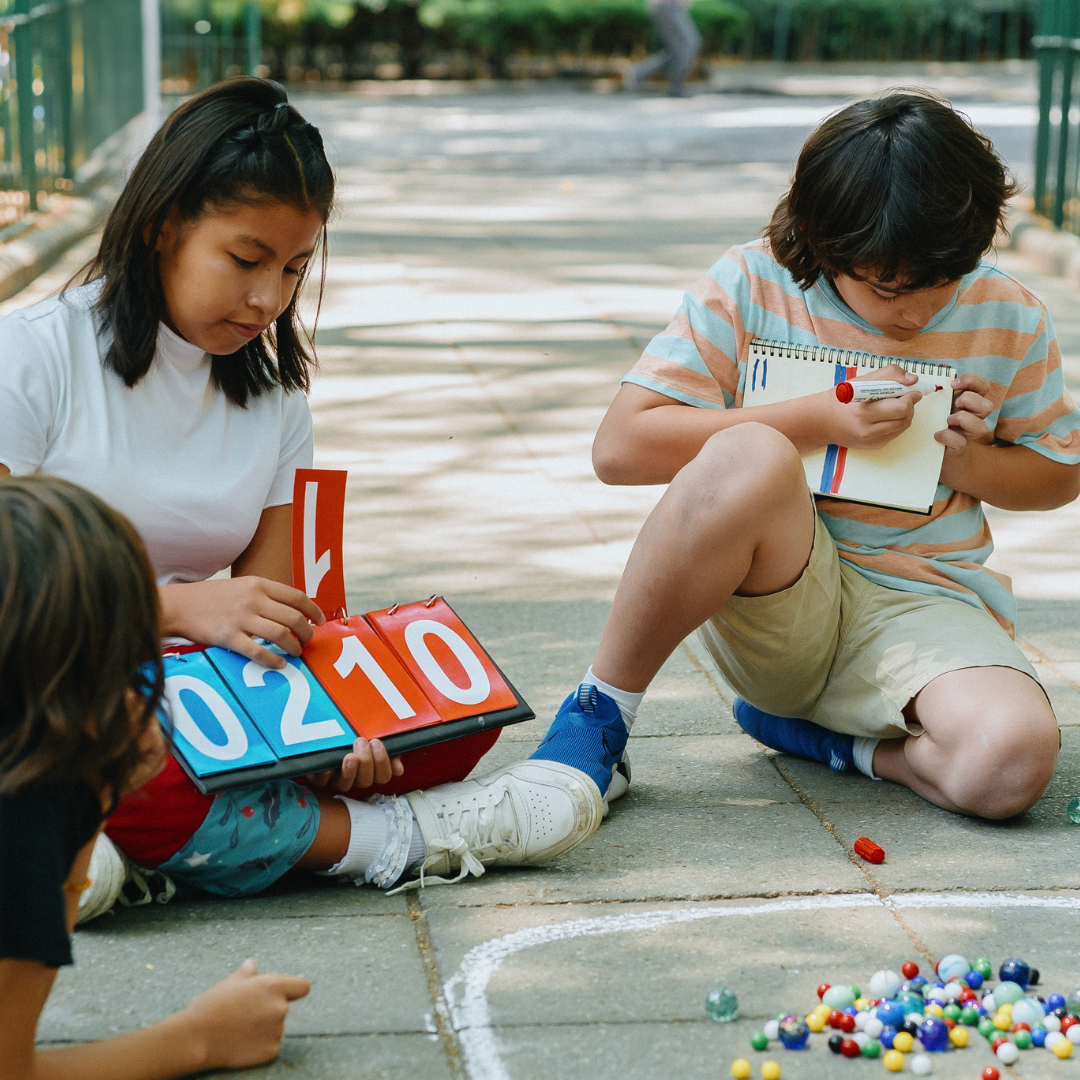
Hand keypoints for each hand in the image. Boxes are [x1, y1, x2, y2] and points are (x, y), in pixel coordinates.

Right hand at [159, 577, 325, 668]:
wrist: (178, 605)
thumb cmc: (210, 597)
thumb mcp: (240, 586)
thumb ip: (264, 595)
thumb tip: (291, 610)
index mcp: (258, 584)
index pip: (297, 597)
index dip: (314, 610)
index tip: (320, 621)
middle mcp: (253, 600)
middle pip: (294, 618)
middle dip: (307, 633)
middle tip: (307, 641)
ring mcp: (241, 618)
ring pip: (281, 635)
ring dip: (294, 647)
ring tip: (296, 652)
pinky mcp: (229, 637)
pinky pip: (259, 652)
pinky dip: (274, 660)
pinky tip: (280, 664)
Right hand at [180, 958, 309, 1071]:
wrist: (196, 1037)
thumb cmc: (211, 1006)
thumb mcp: (229, 983)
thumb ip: (247, 973)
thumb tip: (252, 963)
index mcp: (273, 986)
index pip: (302, 987)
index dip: (294, 990)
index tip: (288, 994)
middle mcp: (280, 1007)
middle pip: (283, 1007)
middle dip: (268, 1010)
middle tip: (244, 1014)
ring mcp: (277, 1031)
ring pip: (275, 1027)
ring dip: (264, 1028)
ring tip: (239, 1029)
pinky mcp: (271, 1051)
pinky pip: (271, 1046)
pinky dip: (260, 1046)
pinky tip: (242, 1043)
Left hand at [307, 737, 403, 791]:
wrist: (328, 724)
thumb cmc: (357, 730)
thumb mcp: (377, 735)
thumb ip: (390, 749)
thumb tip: (398, 769)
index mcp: (372, 769)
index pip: (383, 776)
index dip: (382, 762)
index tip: (376, 742)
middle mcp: (356, 777)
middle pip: (366, 781)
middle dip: (366, 762)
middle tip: (361, 741)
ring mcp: (338, 778)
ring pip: (346, 785)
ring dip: (349, 772)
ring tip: (349, 756)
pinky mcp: (319, 776)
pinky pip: (321, 782)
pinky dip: (324, 776)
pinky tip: (327, 768)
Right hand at [818, 363, 921, 448]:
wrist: (822, 421)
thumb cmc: (842, 398)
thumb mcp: (861, 380)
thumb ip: (889, 374)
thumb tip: (913, 380)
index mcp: (862, 409)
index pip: (899, 407)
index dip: (910, 396)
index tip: (912, 389)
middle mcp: (866, 428)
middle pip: (904, 417)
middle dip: (910, 404)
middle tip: (907, 396)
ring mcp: (871, 439)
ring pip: (903, 426)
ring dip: (907, 413)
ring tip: (897, 404)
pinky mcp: (874, 445)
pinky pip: (896, 433)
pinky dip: (898, 422)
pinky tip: (888, 415)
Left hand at [936, 371, 992, 450]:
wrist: (933, 446)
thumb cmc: (937, 418)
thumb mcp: (938, 399)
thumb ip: (941, 384)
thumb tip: (943, 366)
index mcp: (971, 401)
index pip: (984, 387)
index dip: (972, 382)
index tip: (953, 384)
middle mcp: (974, 416)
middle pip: (987, 406)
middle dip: (968, 402)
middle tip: (953, 404)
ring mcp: (968, 433)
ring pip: (981, 427)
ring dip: (962, 420)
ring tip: (947, 420)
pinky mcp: (959, 447)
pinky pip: (961, 442)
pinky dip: (948, 436)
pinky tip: (937, 434)